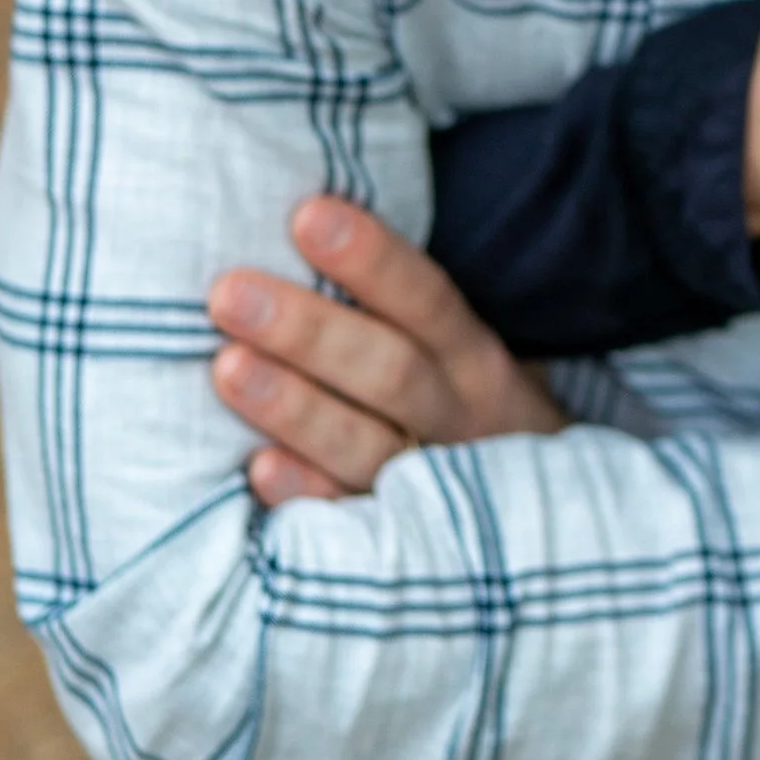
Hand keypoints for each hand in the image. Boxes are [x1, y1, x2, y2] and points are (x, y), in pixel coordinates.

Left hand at [207, 198, 565, 504]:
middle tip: (228, 292)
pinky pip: (347, 521)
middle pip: (388, 369)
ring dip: (295, 408)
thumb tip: (299, 221)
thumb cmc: (456, 404)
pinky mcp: (397, 544)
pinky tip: (257, 469)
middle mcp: (458, 416)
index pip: (426, 297)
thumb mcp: (455, 352)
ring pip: (364, 445)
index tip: (305, 216)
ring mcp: (428, 483)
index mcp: (472, 356)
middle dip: (308, 330)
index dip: (371, 258)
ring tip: (226, 366)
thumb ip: (394, 308)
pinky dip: (306, 494)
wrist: (534, 525)